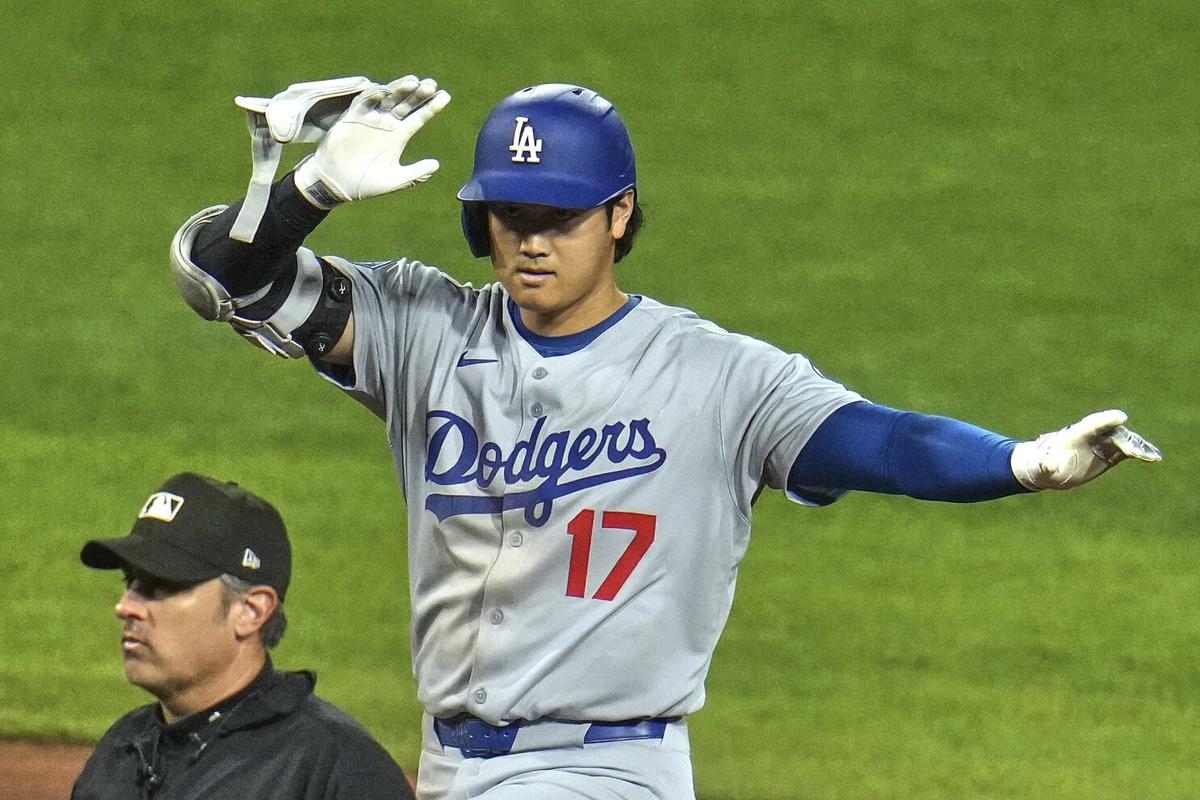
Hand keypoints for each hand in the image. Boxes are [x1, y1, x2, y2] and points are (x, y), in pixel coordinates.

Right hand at [293, 76, 450, 207]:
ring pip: (388, 98)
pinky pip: (364, 102)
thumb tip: (436, 164)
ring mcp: (369, 119)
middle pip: (406, 103)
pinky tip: (386, 91)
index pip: (419, 117)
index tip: (446, 95)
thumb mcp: (395, 180)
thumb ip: (416, 173)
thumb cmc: (366, 184)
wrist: (336, 184)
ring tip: (414, 81)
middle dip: (418, 93)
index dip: (432, 107)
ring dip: (400, 88)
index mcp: (399, 136)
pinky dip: (374, 95)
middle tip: (431, 84)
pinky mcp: (351, 118)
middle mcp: (386, 124)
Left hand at [1010, 409, 1161, 489]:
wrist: (1052, 469)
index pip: (1092, 424)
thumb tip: (1047, 466)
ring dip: (1137, 447)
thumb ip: (1046, 464)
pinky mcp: (1111, 452)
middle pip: (1112, 433)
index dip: (1106, 420)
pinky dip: (1141, 452)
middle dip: (1124, 440)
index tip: (1121, 417)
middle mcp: (1092, 435)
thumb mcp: (1043, 467)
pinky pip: (1128, 449)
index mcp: (1075, 434)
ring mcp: (1103, 442)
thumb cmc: (1045, 466)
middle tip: (1134, 452)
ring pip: (1124, 440)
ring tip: (1150, 456)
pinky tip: (1153, 457)